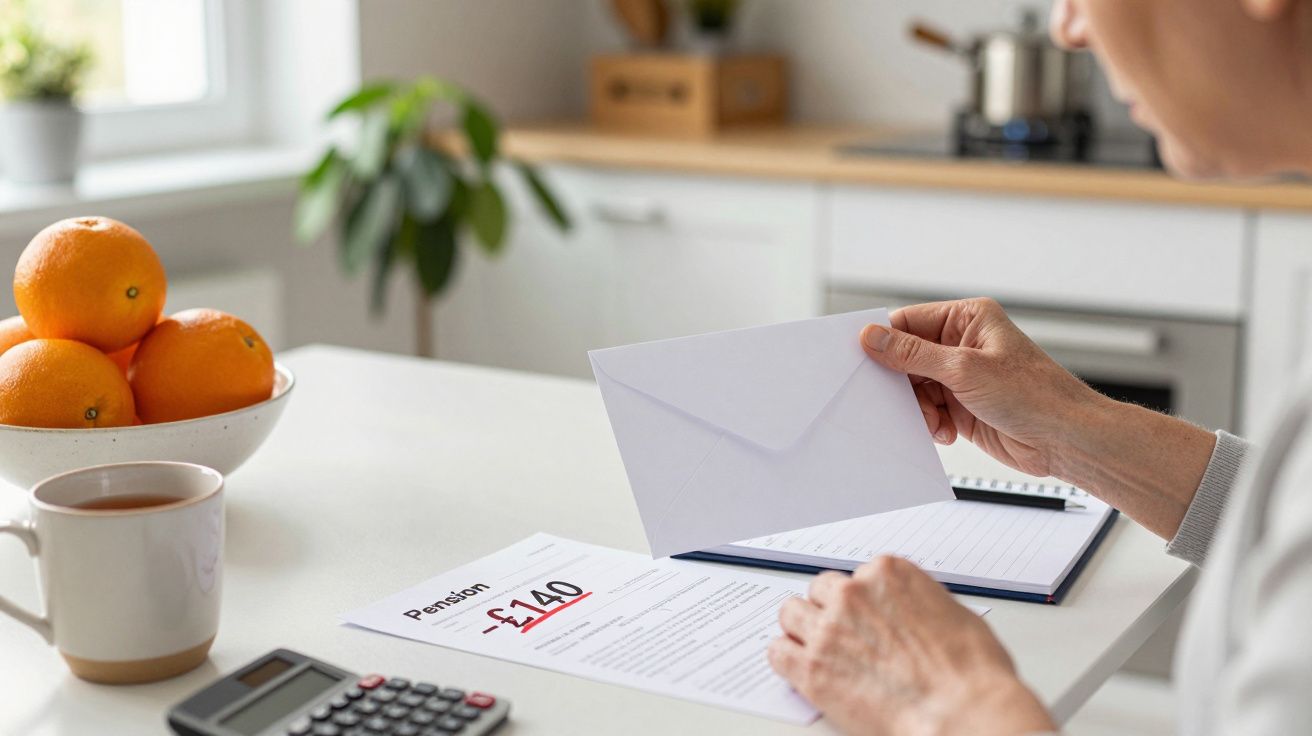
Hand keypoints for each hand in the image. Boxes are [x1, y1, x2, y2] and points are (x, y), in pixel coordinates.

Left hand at [769, 557, 1054, 735]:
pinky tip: (799, 668)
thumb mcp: (955, 616)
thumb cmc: (972, 673)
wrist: (961, 713)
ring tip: (816, 649)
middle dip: (829, 610)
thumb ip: (919, 605)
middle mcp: (853, 594)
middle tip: (841, 635)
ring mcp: (828, 629)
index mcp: (888, 574)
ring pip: (791, 614)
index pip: (856, 576)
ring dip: (802, 630)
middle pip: (820, 590)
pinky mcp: (811, 667)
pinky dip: (787, 659)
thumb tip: (914, 614)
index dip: (860, 601)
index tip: (863, 616)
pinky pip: (778, 652)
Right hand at [861, 297, 1102, 477]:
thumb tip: (872, 337)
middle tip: (896, 399)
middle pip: (906, 358)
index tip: (860, 358)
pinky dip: (928, 423)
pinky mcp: (962, 407)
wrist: (1067, 440)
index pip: (909, 322)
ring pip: (914, 389)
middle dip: (900, 383)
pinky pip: (927, 411)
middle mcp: (962, 345)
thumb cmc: (1034, 395)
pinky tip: (946, 432)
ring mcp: (961, 377)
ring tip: (934, 421)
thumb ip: (913, 354)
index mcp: (967, 319)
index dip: (883, 341)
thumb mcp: (964, 370)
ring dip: (916, 408)